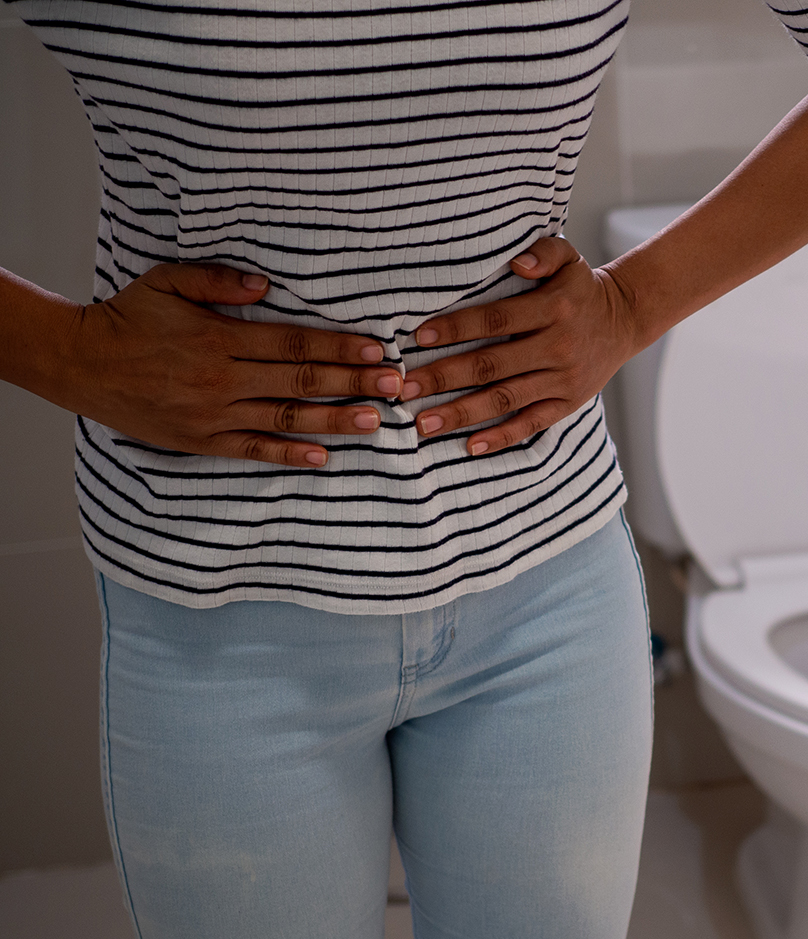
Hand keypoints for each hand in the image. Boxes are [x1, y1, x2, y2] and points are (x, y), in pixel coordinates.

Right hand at [50, 264, 394, 466]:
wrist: (78, 364)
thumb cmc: (127, 318)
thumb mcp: (166, 282)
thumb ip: (217, 280)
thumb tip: (266, 284)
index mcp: (220, 339)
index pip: (293, 344)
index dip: (339, 348)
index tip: (378, 350)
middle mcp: (222, 380)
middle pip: (300, 383)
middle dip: (353, 384)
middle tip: (397, 386)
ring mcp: (213, 415)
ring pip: (285, 419)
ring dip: (335, 422)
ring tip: (376, 422)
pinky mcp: (201, 441)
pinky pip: (253, 450)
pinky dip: (289, 455)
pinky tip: (324, 457)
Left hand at [398, 237, 645, 454]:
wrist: (624, 320)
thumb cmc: (580, 287)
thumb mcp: (568, 257)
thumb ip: (543, 252)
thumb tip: (517, 262)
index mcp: (554, 308)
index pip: (496, 319)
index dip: (457, 328)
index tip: (418, 337)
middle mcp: (558, 346)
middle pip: (492, 365)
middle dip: (444, 378)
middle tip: (403, 389)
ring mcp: (564, 379)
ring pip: (505, 399)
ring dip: (462, 413)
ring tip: (424, 424)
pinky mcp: (568, 403)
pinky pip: (532, 423)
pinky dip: (502, 436)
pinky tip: (471, 446)